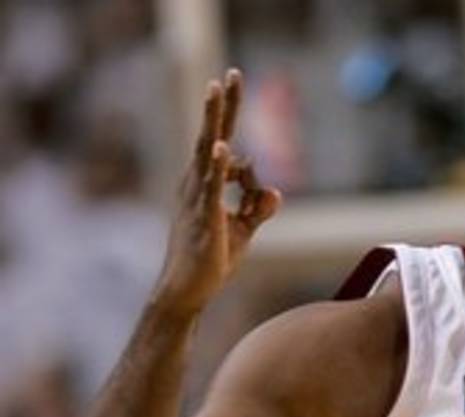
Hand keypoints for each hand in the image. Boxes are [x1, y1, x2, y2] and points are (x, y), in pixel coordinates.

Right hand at [153, 69, 280, 316]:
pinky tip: (221, 147)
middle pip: (210, 135)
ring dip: (214, 119)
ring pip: (206, 151)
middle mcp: (196, 184)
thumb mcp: (242, 230)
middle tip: (229, 75)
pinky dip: (217, 167)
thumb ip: (258, 208)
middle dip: (220, 105)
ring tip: (217, 89)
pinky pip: (211, 187)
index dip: (230, 120)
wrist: (187, 291)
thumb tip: (275, 191)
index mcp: (205, 184)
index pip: (222, 145)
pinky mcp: (204, 217)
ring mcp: (197, 198)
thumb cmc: (211, 259)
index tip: (231, 93)